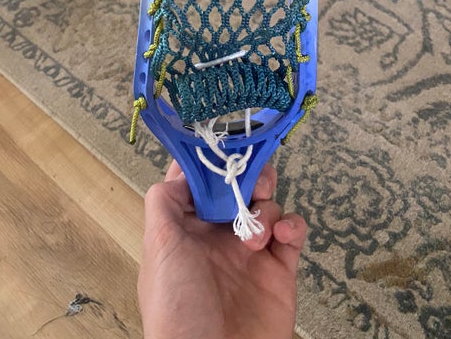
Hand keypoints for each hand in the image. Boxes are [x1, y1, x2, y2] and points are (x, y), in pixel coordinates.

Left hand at [138, 160, 306, 338]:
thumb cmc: (178, 309)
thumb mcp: (158, 249)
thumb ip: (164, 203)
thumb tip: (180, 171)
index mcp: (186, 229)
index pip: (198, 182)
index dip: (210, 160)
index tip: (223, 141)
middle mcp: (218, 236)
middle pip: (238, 186)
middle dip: (247, 174)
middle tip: (251, 179)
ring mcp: (251, 251)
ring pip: (266, 203)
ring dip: (265, 204)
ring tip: (257, 229)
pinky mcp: (280, 268)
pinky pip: (293, 231)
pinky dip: (292, 223)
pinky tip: (282, 234)